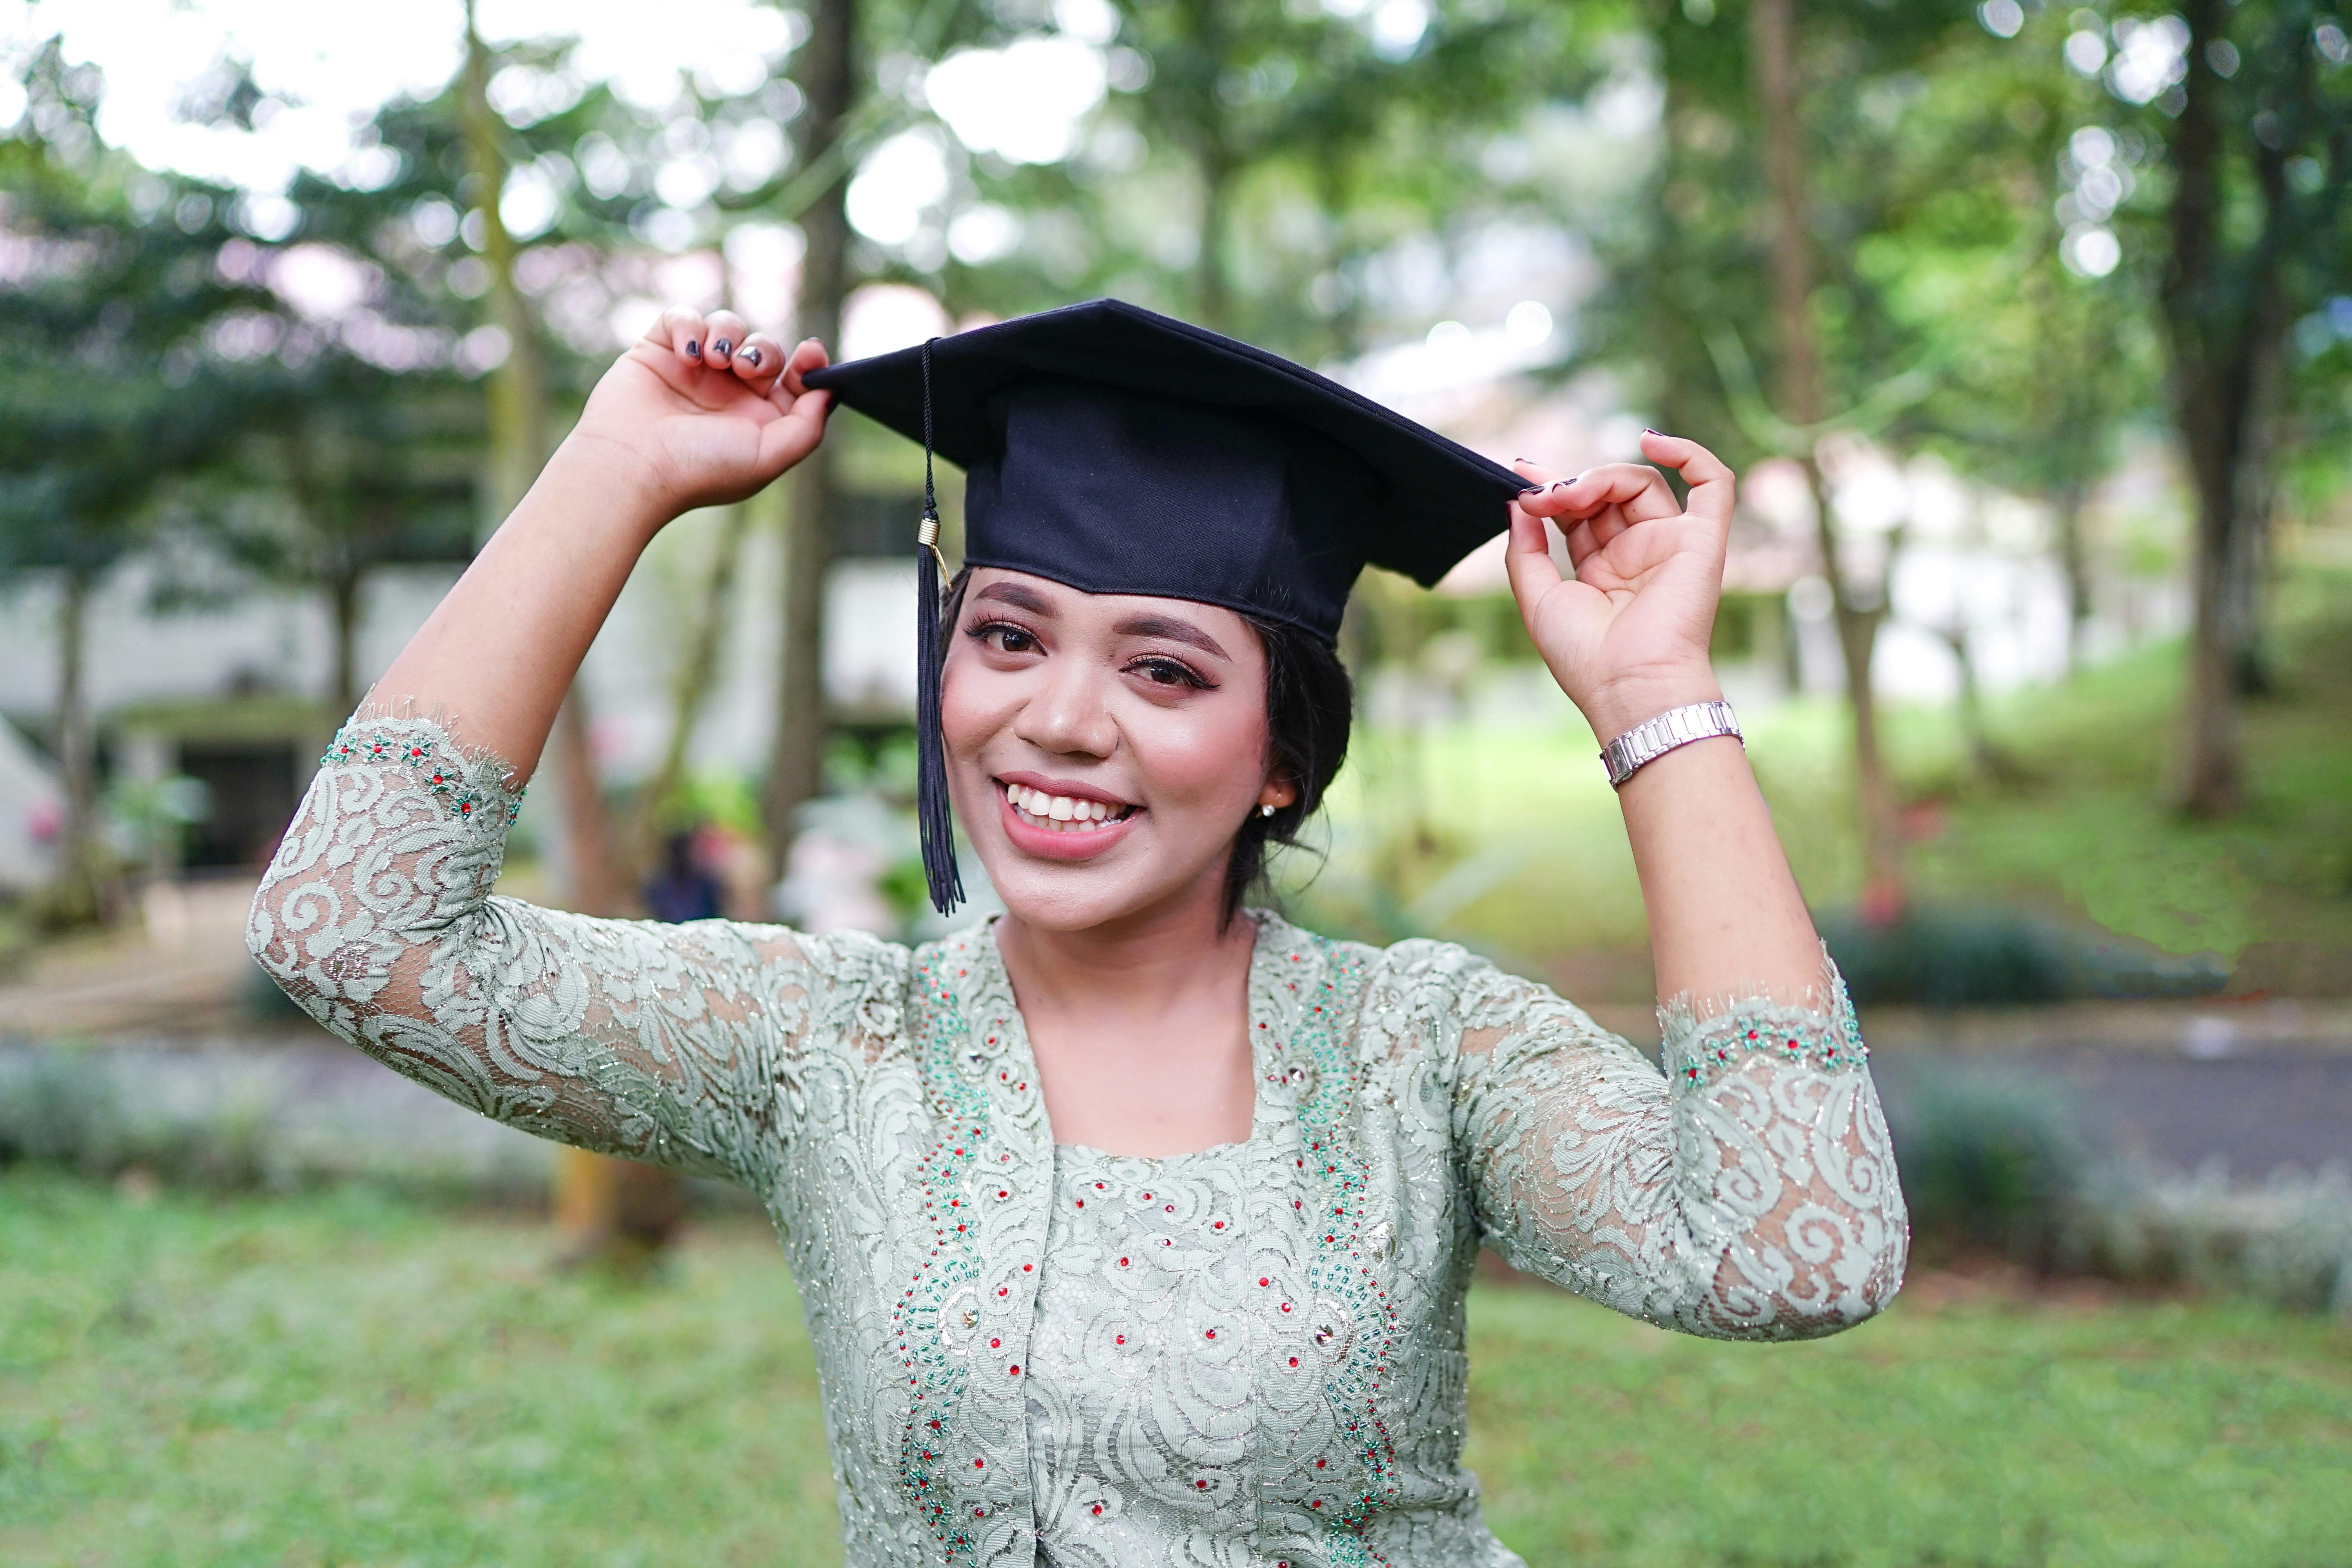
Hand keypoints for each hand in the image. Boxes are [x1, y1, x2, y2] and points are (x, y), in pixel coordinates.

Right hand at [558, 307, 833, 522]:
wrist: (633, 467)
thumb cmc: (701, 468)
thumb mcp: (770, 456)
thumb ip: (808, 425)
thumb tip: (829, 390)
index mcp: (756, 420)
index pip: (793, 380)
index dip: (808, 363)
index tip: (811, 352)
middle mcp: (726, 394)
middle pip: (763, 348)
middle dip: (762, 350)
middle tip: (743, 367)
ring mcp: (692, 370)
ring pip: (726, 325)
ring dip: (726, 334)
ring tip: (712, 361)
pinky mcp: (657, 350)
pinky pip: (681, 317)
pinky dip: (688, 326)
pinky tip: (686, 354)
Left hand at [1505, 431, 1733, 740]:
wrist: (1628, 686)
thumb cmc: (1584, 657)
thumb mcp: (1537, 598)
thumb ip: (1525, 549)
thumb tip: (1518, 501)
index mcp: (1602, 570)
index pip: (1579, 513)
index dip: (1552, 489)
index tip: (1521, 473)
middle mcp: (1638, 555)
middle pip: (1607, 494)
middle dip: (1570, 484)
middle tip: (1542, 494)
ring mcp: (1670, 546)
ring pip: (1642, 483)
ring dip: (1600, 477)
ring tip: (1568, 493)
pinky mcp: (1702, 542)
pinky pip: (1712, 485)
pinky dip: (1690, 454)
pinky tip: (1653, 441)